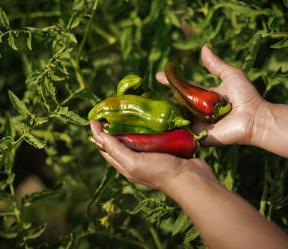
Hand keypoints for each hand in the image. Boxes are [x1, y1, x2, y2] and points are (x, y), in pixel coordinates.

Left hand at [89, 120, 217, 189]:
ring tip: (130, 109)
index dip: (98, 134)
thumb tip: (97, 135)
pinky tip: (151, 116)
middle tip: (113, 109)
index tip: (95, 118)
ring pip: (137, 137)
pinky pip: (154, 136)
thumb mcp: (133, 162)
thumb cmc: (162, 172)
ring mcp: (152, 155)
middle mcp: (136, 161)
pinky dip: (150, 126)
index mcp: (126, 166)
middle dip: (114, 127)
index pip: (106, 149)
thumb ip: (116, 149)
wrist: (192, 179)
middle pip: (120, 141)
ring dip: (133, 124)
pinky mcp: (165, 148)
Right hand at [156, 45, 264, 145]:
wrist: (254, 118)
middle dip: (162, 99)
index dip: (171, 81)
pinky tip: (153, 128)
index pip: (184, 88)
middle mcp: (199, 111)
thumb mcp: (230, 75)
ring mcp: (198, 124)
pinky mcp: (198, 136)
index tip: (158, 76)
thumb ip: (215, 64)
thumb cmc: (245, 96)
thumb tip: (204, 47)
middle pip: (177, 104)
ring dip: (163, 114)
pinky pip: (182, 134)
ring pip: (177, 118)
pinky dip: (169, 131)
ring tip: (146, 109)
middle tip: (146, 94)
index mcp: (205, 96)